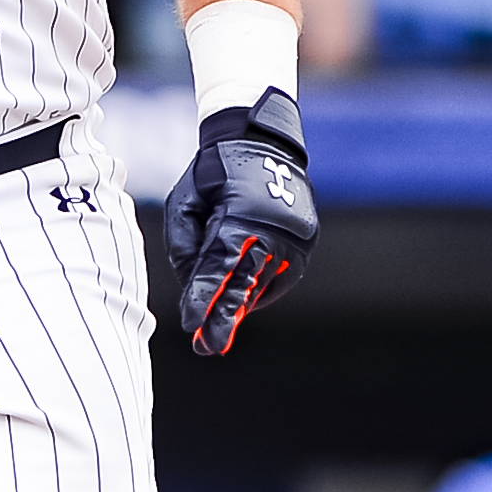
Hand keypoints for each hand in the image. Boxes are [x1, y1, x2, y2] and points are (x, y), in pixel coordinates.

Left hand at [160, 89, 315, 355]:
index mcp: (240, 214)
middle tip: (206, 347)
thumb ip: (185, 246)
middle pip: (244, 283)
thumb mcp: (185, 203)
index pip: (218, 265)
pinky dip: (258, 291)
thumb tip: (194, 288)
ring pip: (261, 283)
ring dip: (239, 305)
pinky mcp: (305, 243)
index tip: (190, 325)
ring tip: (216, 326)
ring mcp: (295, 238)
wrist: (263, 144)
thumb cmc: (214, 175)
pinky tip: (240, 301)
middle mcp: (273, 228)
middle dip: (224, 318)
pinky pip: (279, 278)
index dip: (203, 297)